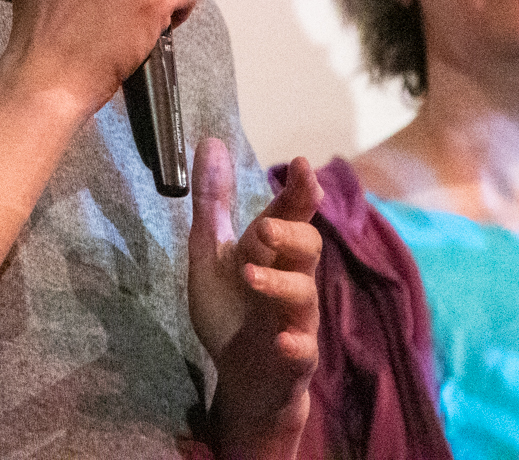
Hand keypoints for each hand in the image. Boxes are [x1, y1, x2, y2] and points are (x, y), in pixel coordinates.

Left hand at [189, 139, 322, 459]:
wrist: (242, 377)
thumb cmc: (233, 308)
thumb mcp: (211, 252)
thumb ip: (212, 202)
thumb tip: (210, 140)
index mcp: (272, 252)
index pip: (292, 214)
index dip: (301, 190)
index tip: (303, 165)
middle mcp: (292, 280)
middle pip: (307, 249)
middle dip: (290, 235)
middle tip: (263, 228)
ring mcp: (297, 320)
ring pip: (304, 296)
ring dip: (280, 285)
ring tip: (251, 278)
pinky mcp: (295, 361)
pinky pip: (304, 352)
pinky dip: (296, 345)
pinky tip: (284, 341)